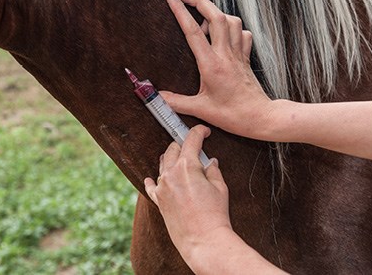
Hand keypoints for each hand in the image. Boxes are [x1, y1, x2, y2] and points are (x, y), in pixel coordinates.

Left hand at [144, 125, 230, 258]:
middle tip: (194, 146)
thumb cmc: (215, 214)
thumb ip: (213, 170)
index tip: (204, 131)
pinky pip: (151, 186)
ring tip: (178, 158)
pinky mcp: (158, 200)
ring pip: (162, 164)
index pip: (191, 140)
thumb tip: (210, 161)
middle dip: (184, 144)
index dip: (199, 132)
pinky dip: (152, 180)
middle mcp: (170, 173)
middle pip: (173, 149)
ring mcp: (162, 187)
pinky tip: (151, 178)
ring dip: (170, 158)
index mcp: (187, 166)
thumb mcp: (220, 187)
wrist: (203, 240)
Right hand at [162, 0, 275, 139]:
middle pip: (216, 16)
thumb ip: (176, 102)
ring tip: (203, 19)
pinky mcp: (246, 58)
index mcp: (211, 65)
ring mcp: (238, 54)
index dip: (181, 11)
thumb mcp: (200, 109)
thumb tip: (157, 96)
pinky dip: (233, 27)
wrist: (260, 117)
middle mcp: (226, 54)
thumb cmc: (232, 115)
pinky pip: (243, 33)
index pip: (193, 31)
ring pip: (231, 21)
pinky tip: (225, 34)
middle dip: (200, 1)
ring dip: (216, 13)